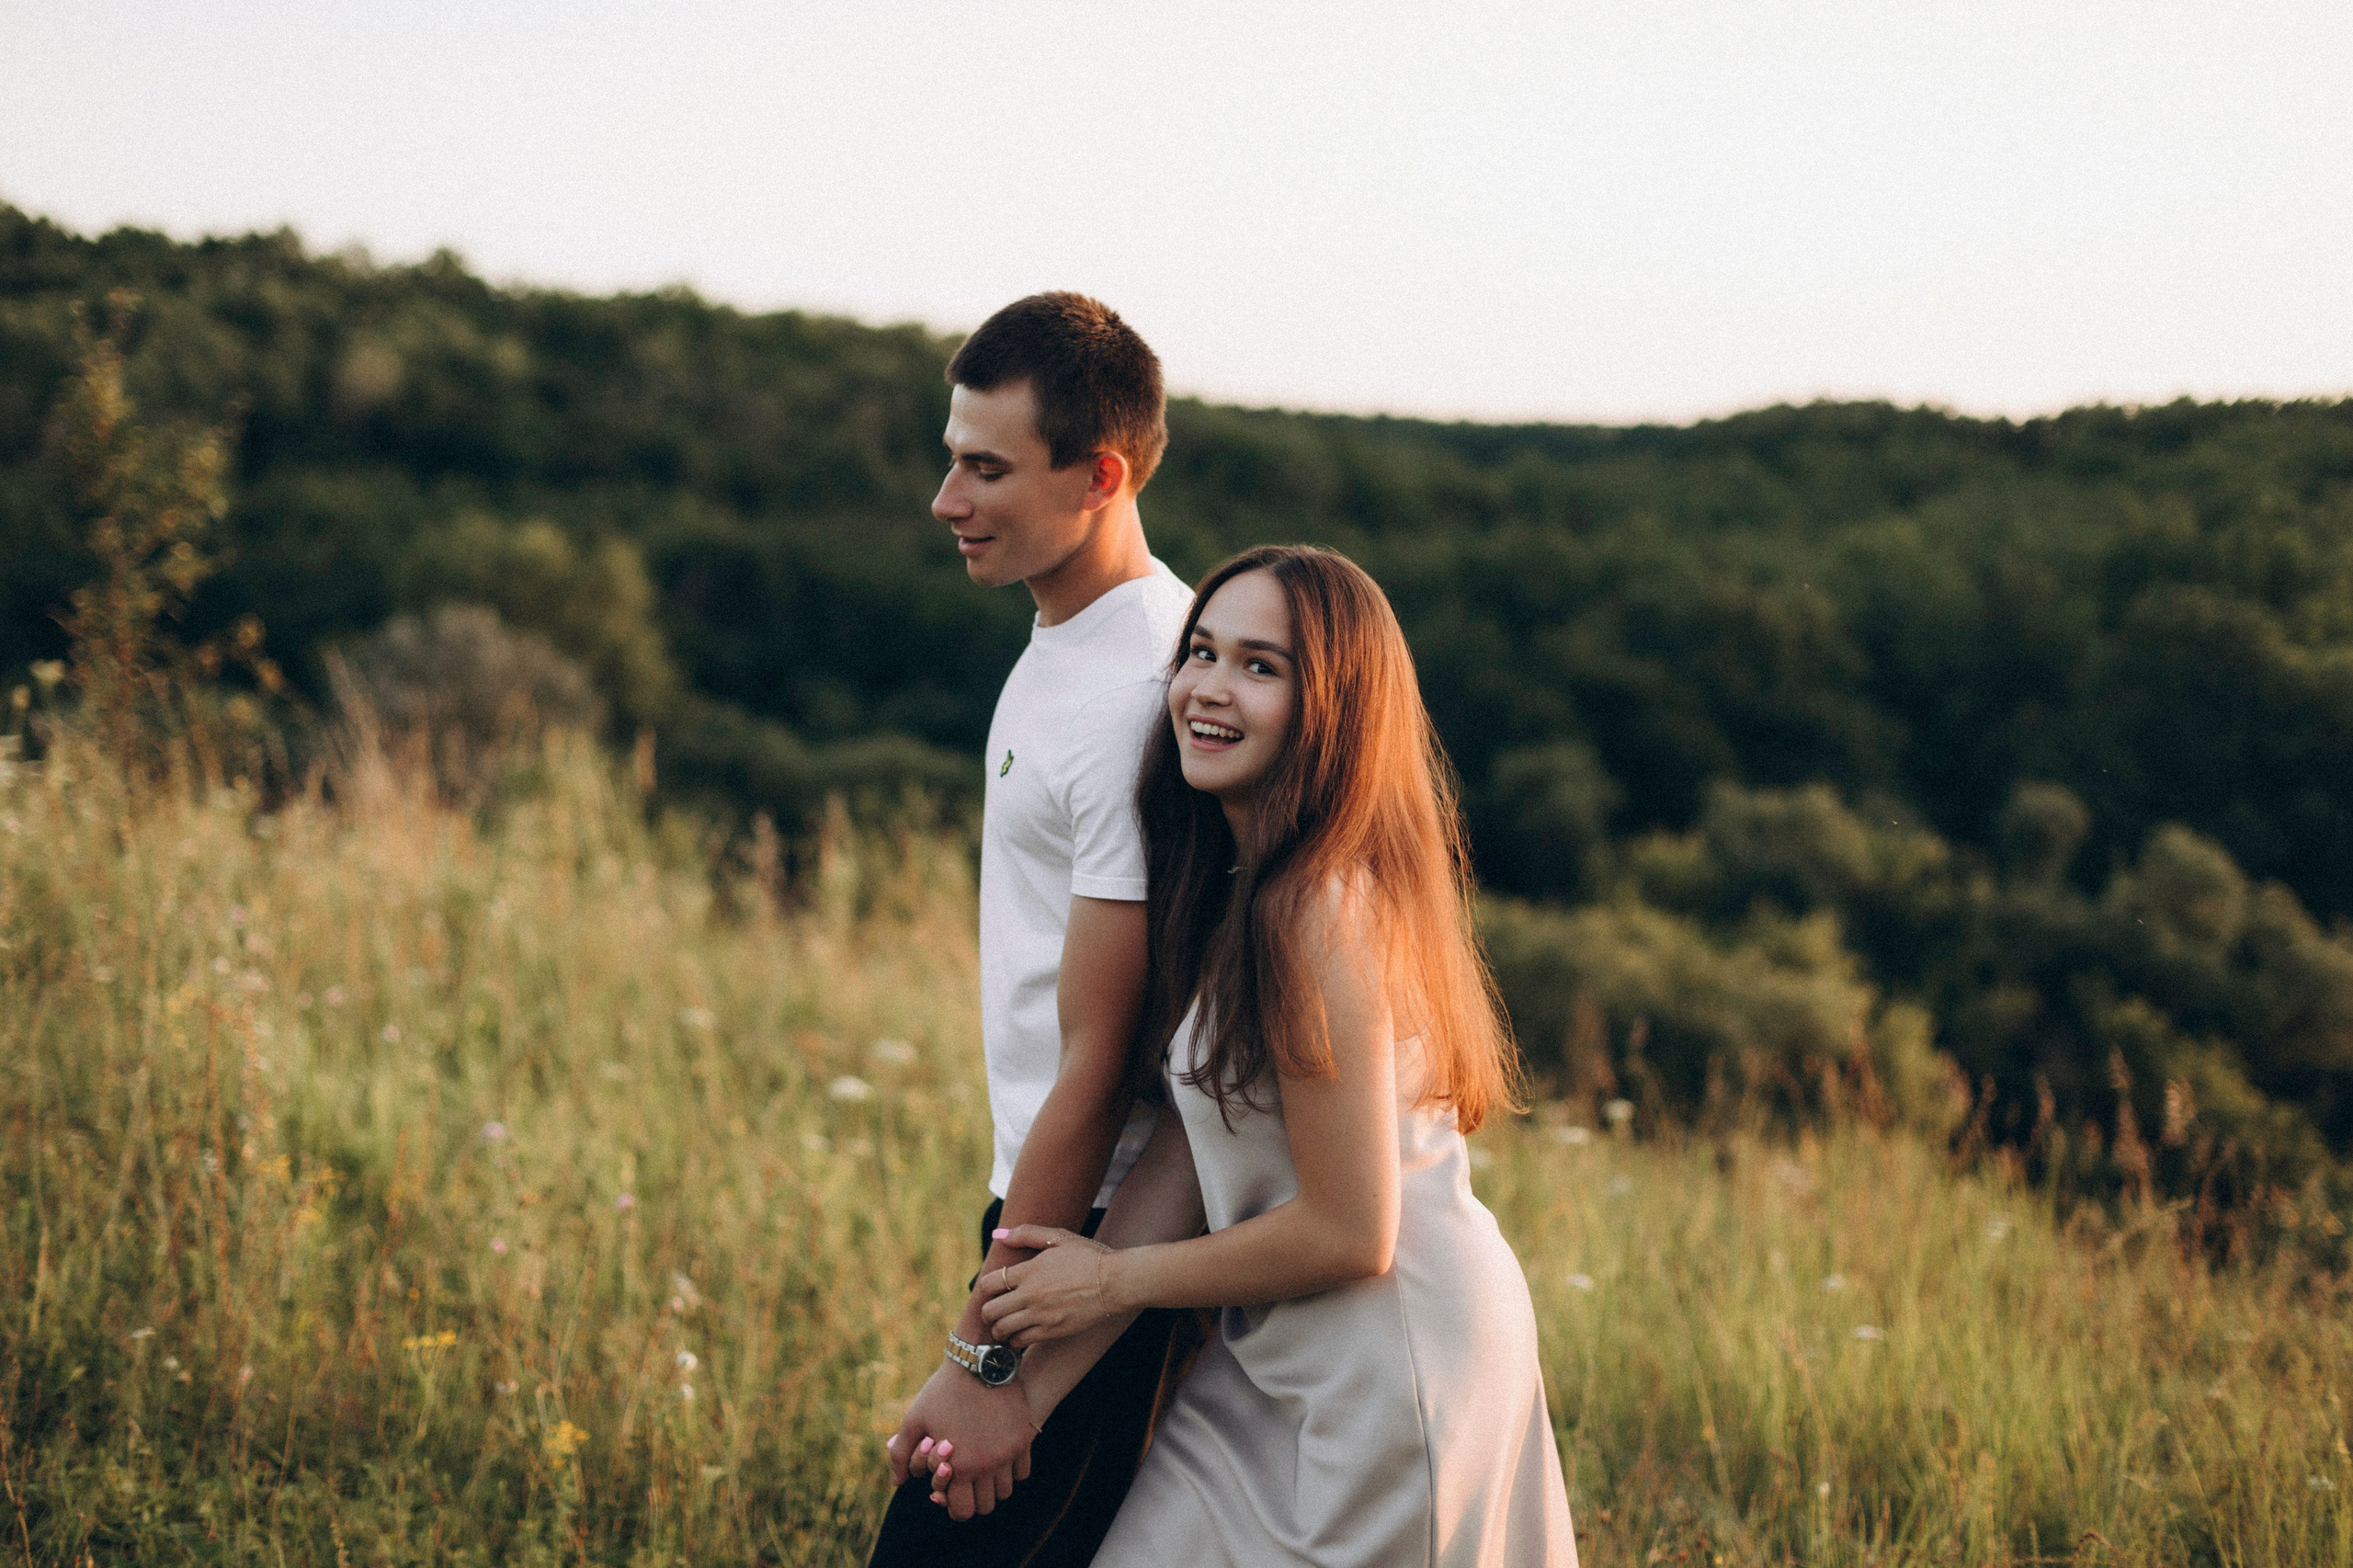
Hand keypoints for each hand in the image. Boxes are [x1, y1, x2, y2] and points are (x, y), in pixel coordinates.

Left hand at [885, 1361, 1036, 1520]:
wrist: (978, 1361)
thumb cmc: (942, 1390)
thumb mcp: (914, 1418)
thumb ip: (901, 1454)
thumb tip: (897, 1482)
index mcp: (961, 1465)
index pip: (963, 1511)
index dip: (955, 1508)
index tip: (952, 1496)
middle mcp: (988, 1464)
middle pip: (987, 1505)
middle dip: (974, 1499)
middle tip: (966, 1484)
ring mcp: (1009, 1452)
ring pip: (1005, 1490)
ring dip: (993, 1485)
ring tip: (982, 1470)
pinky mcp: (1024, 1438)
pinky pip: (1022, 1471)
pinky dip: (1011, 1470)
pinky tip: (998, 1457)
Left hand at [978, 1224, 1121, 1348]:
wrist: (1116, 1282)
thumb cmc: (1090, 1257)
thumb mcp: (1060, 1238)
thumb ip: (1027, 1234)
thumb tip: (999, 1235)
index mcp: (1030, 1270)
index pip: (989, 1284)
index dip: (985, 1288)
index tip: (992, 1291)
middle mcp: (1030, 1295)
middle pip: (990, 1311)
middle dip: (987, 1313)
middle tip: (994, 1312)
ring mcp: (1041, 1316)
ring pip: (1002, 1330)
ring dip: (999, 1330)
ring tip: (1005, 1327)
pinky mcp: (1052, 1332)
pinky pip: (1021, 1342)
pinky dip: (1015, 1341)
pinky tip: (1019, 1336)